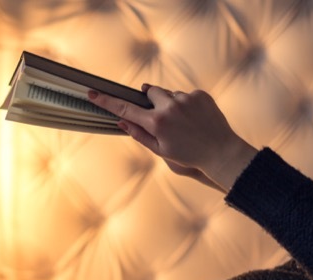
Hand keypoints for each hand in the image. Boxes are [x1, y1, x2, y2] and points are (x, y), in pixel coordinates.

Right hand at [88, 86, 256, 191]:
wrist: (220, 151)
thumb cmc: (188, 155)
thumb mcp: (160, 150)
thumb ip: (140, 134)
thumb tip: (122, 121)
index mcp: (157, 123)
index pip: (126, 109)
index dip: (107, 101)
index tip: (92, 93)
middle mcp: (170, 107)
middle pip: (150, 91)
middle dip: (150, 98)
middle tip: (159, 115)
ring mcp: (186, 98)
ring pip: (170, 93)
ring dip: (171, 104)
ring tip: (184, 123)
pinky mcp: (200, 94)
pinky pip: (187, 94)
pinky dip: (187, 104)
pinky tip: (195, 119)